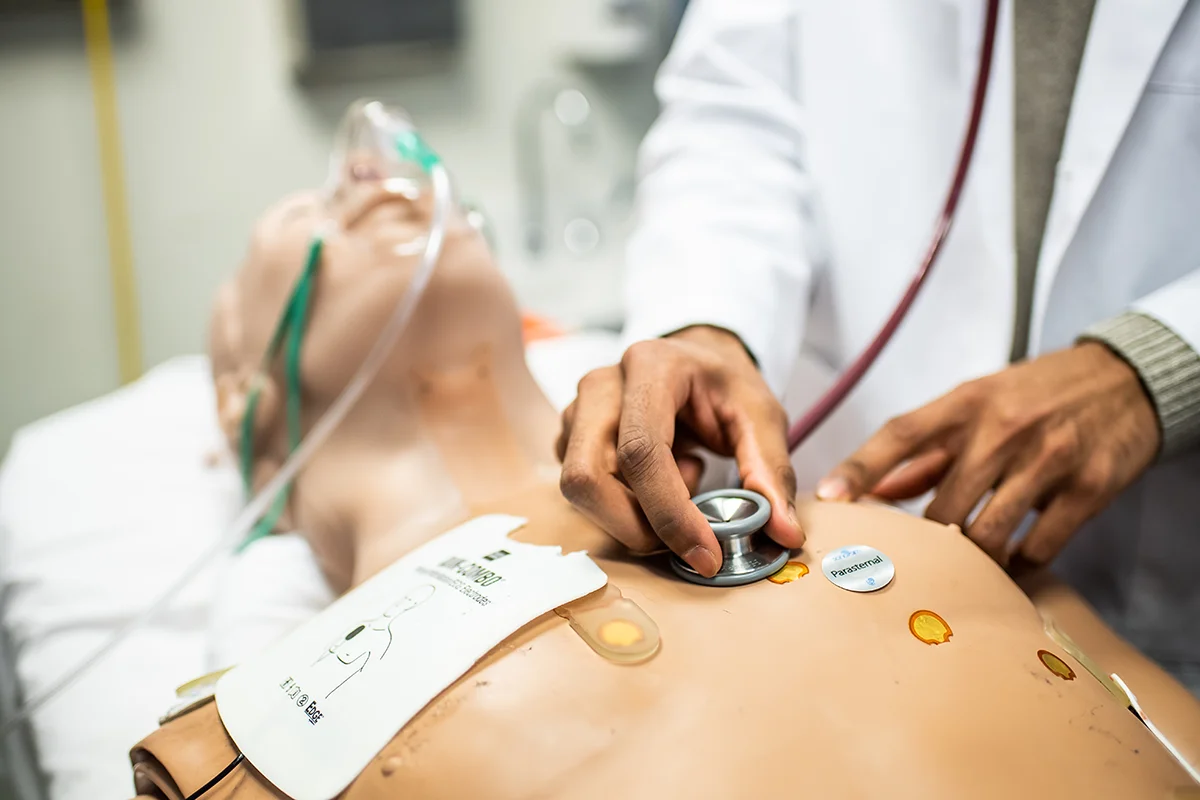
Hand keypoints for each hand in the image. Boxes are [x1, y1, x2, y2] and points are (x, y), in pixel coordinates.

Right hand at [557, 325, 804, 576]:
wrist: (695, 362)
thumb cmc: (723, 385)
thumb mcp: (761, 416)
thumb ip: (772, 470)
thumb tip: (784, 531)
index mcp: (650, 367)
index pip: (641, 451)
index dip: (669, 512)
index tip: (706, 554)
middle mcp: (601, 386)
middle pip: (589, 477)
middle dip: (636, 525)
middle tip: (689, 535)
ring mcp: (577, 411)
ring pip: (582, 491)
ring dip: (634, 513)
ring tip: (681, 480)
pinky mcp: (569, 438)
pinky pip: (585, 493)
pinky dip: (625, 507)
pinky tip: (659, 481)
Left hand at [816, 343, 1159, 566]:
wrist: (1126, 379)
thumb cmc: (1035, 395)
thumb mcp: (976, 405)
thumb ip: (925, 454)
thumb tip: (873, 494)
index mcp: (965, 403)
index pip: (900, 435)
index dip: (859, 467)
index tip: (826, 497)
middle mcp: (1003, 429)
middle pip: (942, 507)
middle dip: (924, 542)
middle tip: (913, 562)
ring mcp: (1049, 459)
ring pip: (987, 535)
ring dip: (970, 560)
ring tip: (963, 569)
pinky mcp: (1089, 488)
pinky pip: (1039, 547)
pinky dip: (1019, 562)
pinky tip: (1012, 561)